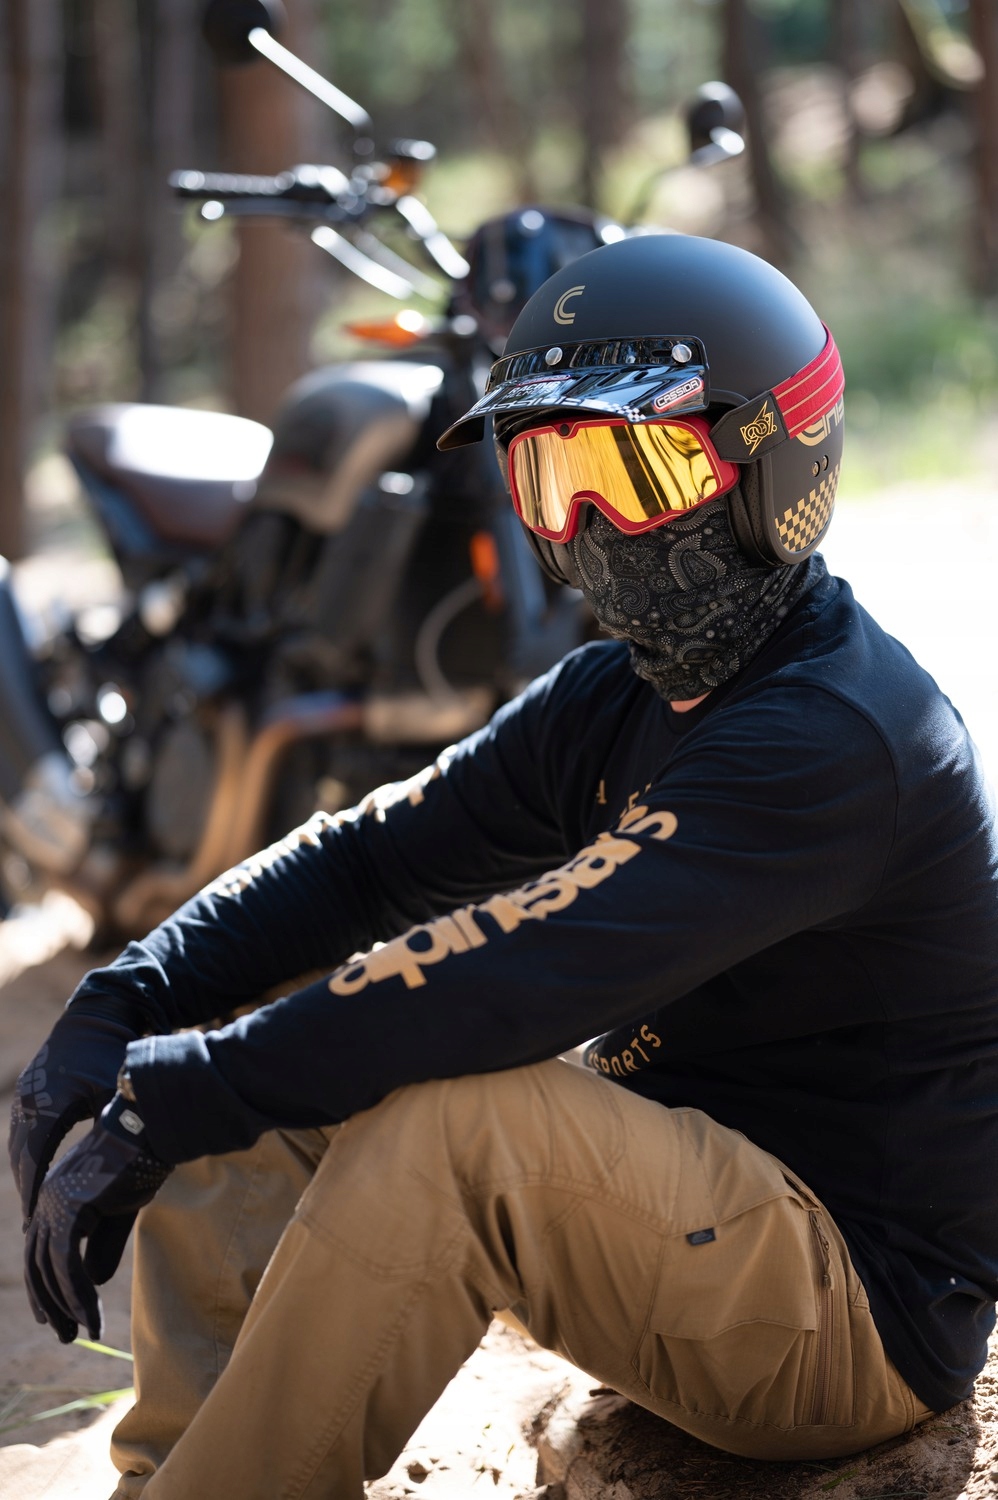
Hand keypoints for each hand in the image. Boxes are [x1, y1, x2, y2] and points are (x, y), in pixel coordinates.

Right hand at [9, 1000, 141, 1224]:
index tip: (35, 1224)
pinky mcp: (30, 1087)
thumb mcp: (115, 1094)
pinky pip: (23, 1129)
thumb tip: (122, 1172)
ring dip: (26, 1173)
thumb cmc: (114, 1053)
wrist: (101, 1011)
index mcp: (47, 1104)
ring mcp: (26, 1092)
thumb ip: (112, 1130)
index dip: (34, 1193)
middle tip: (33, 1228)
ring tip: (35, 1208)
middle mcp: (29, 1100)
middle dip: (28, 1191)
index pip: (35, 1160)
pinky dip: (28, 1153)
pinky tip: (37, 1173)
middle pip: (22, 1157)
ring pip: (19, 1144)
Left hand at [25, 1095, 171, 1343]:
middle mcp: (47, 1200)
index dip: (46, 1287)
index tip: (57, 1318)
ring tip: (84, 1333)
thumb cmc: (142, 1160)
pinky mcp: (70, 1210)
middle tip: (67, 1336)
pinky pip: (67, 1265)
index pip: (40, 1251)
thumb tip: (94, 1280)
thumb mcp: (121, 1209)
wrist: (152, 1130)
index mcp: (55, 1195)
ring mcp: (54, 1204)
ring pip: (51, 1270)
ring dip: (67, 1306)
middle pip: (38, 1265)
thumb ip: (104, 1243)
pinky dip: (78, 1295)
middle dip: (51, 1304)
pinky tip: (92, 1317)